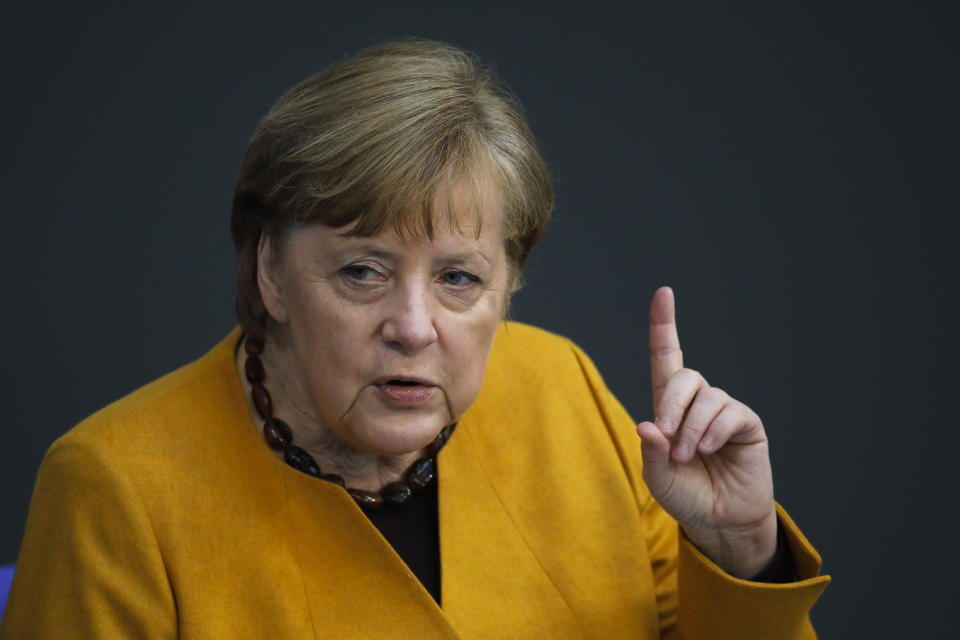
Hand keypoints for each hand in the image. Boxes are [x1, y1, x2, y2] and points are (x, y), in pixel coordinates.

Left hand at [635, 287, 777, 578]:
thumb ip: (652, 453)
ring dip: (692, 429)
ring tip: (690, 458)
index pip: (666, 358)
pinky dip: (714, 431)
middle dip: (671, 404)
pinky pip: (730, 413)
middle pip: (685, 376)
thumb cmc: (686, 495)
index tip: (664, 293)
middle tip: (666, 437)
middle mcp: (697, 403)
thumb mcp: (658, 477)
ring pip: (706, 398)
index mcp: (670, 408)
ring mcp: (723, 412)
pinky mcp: (747, 424)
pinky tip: (710, 450)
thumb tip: (647, 425)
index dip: (664, 326)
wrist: (719, 522)